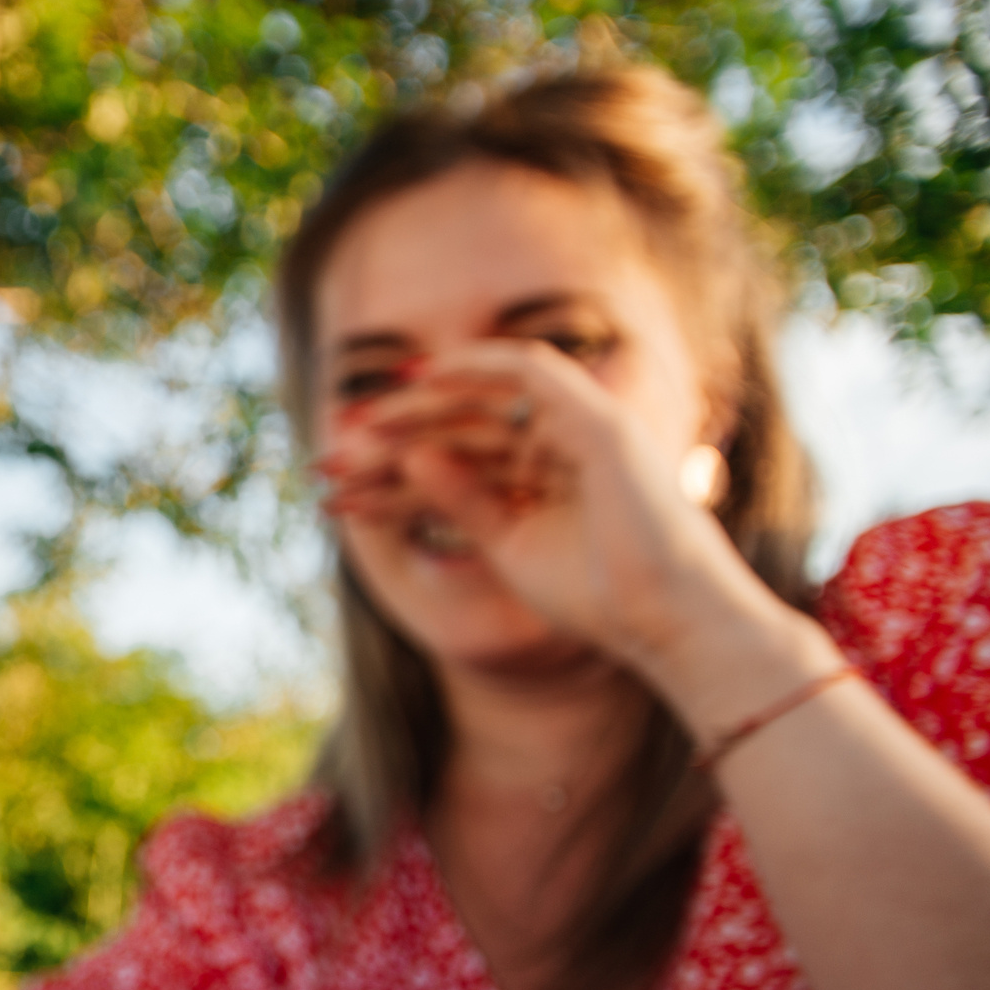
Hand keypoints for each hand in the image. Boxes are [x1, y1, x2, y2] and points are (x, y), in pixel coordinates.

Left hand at [315, 340, 799, 693]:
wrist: (665, 624)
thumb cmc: (600, 598)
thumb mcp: (509, 545)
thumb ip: (463, 500)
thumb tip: (411, 460)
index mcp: (547, 477)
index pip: (456, 462)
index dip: (392, 474)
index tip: (334, 493)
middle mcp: (565, 445)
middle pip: (461, 429)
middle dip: (389, 444)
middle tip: (325, 463)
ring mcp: (584, 430)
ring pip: (482, 403)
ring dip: (414, 413)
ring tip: (349, 438)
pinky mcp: (598, 425)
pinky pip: (531, 373)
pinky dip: (476, 366)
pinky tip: (421, 378)